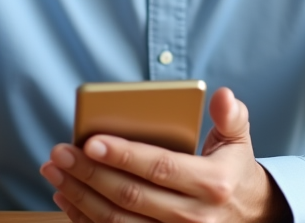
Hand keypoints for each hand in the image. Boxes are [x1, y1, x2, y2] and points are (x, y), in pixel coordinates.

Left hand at [40, 87, 290, 222]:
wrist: (248, 217)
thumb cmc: (231, 171)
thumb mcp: (238, 142)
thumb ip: (231, 116)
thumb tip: (222, 95)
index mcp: (212, 185)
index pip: (160, 168)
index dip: (123, 156)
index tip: (90, 142)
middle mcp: (193, 218)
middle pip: (130, 196)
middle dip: (89, 173)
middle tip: (60, 153)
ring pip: (117, 222)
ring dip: (80, 197)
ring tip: (55, 172)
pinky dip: (85, 219)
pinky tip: (66, 197)